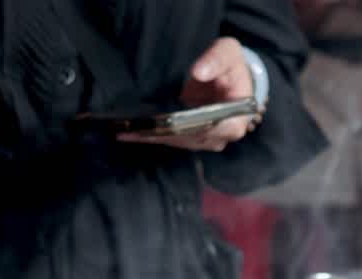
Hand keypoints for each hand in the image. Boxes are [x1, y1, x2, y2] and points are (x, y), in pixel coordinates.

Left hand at [118, 37, 258, 151]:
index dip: (190, 126)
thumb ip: (217, 59)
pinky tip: (129, 133)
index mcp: (235, 120)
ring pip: (175, 141)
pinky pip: (168, 139)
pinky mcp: (188, 138)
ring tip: (126, 131)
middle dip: (163, 132)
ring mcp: (202, 140)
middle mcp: (219, 137)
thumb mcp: (228, 53)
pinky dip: (150, 136)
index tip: (167, 123)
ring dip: (152, 136)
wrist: (230, 79)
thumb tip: (199, 71)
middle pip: (189, 137)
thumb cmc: (231, 67)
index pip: (213, 129)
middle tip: (135, 127)